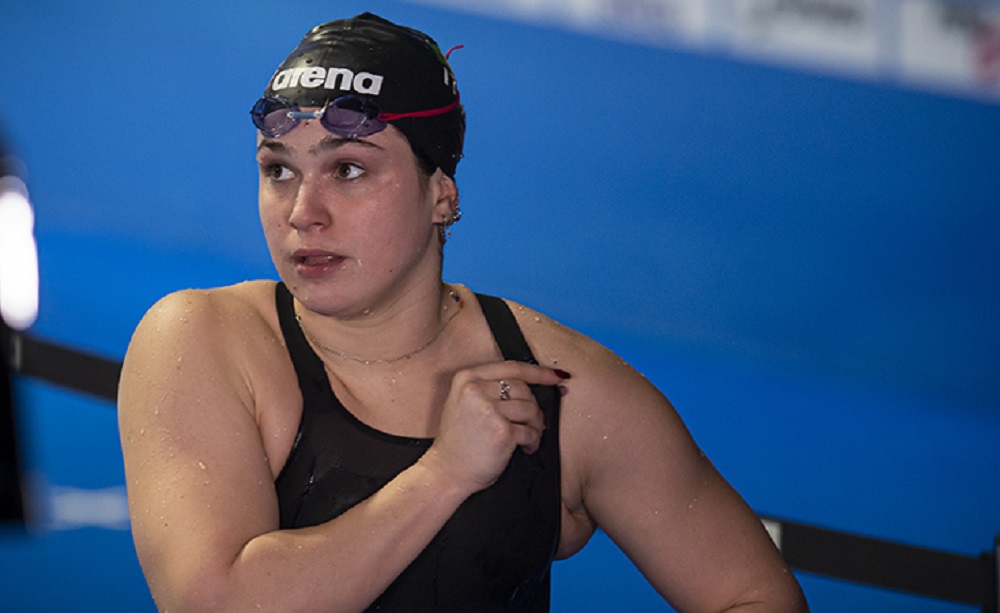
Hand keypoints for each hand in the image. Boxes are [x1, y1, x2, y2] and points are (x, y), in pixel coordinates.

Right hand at [421, 361, 566, 493]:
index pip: (512, 367)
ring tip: (527, 437)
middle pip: (524, 389)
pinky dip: (533, 441)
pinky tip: (525, 448)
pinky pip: (530, 432)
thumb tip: (536, 383)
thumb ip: (491, 388)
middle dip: (532, 408)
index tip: (556, 376)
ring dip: (535, 426)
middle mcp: (475, 389)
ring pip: (530, 409)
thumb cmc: (460, 441)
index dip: (538, 372)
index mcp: (467, 378)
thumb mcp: (466, 402)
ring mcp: (488, 410)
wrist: (446, 471)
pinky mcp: (501, 431)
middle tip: (530, 424)